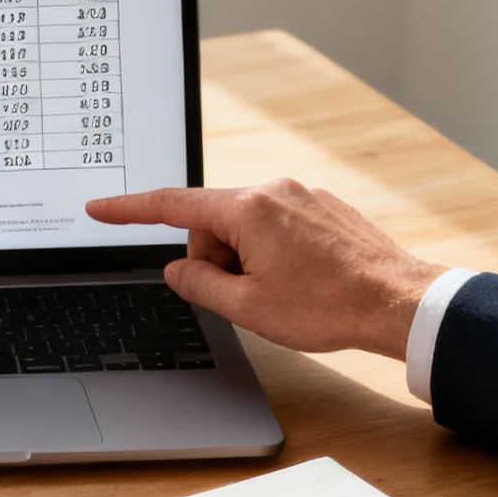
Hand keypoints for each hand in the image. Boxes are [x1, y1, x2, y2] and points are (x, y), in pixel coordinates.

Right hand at [88, 180, 446, 358]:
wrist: (397, 301)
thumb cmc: (327, 306)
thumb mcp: (247, 307)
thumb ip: (199, 284)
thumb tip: (178, 269)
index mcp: (247, 210)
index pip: (170, 206)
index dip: (129, 210)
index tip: (99, 209)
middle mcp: (273, 190)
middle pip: (212, 222)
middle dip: (214, 258)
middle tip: (244, 295)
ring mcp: (301, 194)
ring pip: (245, 226)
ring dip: (246, 259)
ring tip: (281, 291)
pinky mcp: (322, 206)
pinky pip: (276, 225)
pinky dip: (273, 252)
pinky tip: (301, 280)